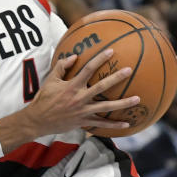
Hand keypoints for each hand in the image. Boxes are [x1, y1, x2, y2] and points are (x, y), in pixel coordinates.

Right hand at [20, 50, 139, 136]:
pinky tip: (127, 124)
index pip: (88, 69)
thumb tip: (75, 56)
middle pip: (102, 87)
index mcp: (72, 86)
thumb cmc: (44, 98)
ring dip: (123, 103)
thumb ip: (62, 66)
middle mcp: (79, 98)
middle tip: (129, 70)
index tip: (111, 51)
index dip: (100, 59)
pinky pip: (101, 124)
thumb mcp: (50, 80)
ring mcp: (83, 111)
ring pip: (106, 107)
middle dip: (116, 78)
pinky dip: (114, 125)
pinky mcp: (84, 122)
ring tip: (137, 99)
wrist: (38, 120)